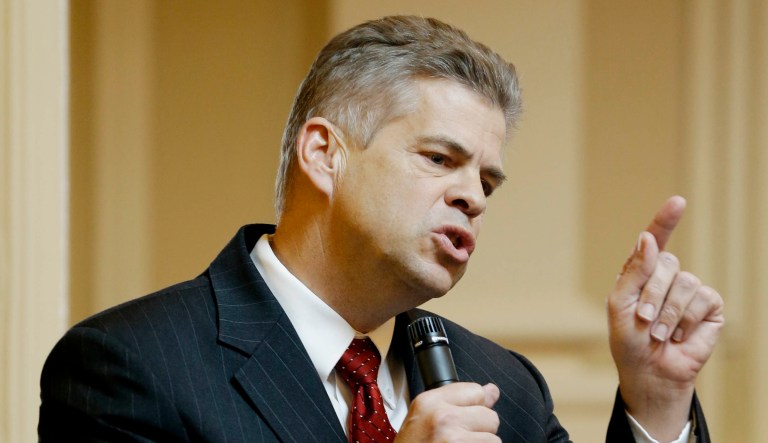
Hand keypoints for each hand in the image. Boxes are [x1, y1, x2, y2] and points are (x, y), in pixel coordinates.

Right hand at [396, 382, 500, 441]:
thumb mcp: (424, 419)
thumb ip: (458, 403)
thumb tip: (491, 391)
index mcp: (429, 403)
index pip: (476, 391)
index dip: (472, 408)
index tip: (461, 419)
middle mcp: (442, 419)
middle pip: (490, 416)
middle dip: (479, 431)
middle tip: (455, 442)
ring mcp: (456, 441)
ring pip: (494, 440)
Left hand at [607, 196, 723, 440]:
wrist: (650, 373)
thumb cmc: (629, 341)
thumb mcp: (620, 305)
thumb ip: (633, 272)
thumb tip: (648, 239)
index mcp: (641, 272)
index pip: (655, 240)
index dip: (665, 221)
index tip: (678, 202)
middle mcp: (666, 277)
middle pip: (667, 264)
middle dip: (652, 294)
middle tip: (643, 320)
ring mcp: (689, 291)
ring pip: (685, 283)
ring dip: (667, 313)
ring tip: (658, 333)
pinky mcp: (709, 307)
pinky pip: (703, 299)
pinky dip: (686, 320)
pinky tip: (679, 335)